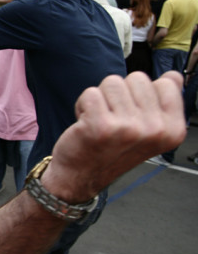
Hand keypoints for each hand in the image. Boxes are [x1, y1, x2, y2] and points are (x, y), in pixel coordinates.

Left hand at [43, 71, 185, 201]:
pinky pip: (90, 93)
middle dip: (120, 94)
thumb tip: (173, 76)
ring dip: (101, 99)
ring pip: (112, 82)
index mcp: (172, 130)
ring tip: (99, 120)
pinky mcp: (101, 125)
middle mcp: (154, 130)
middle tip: (113, 119)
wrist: (80, 177)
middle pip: (137, 78)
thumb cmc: (111, 151)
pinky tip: (85, 123)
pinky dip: (83, 105)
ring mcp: (128, 128)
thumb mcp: (148, 131)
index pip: (166, 83)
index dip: (143, 94)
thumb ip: (163, 102)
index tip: (134, 115)